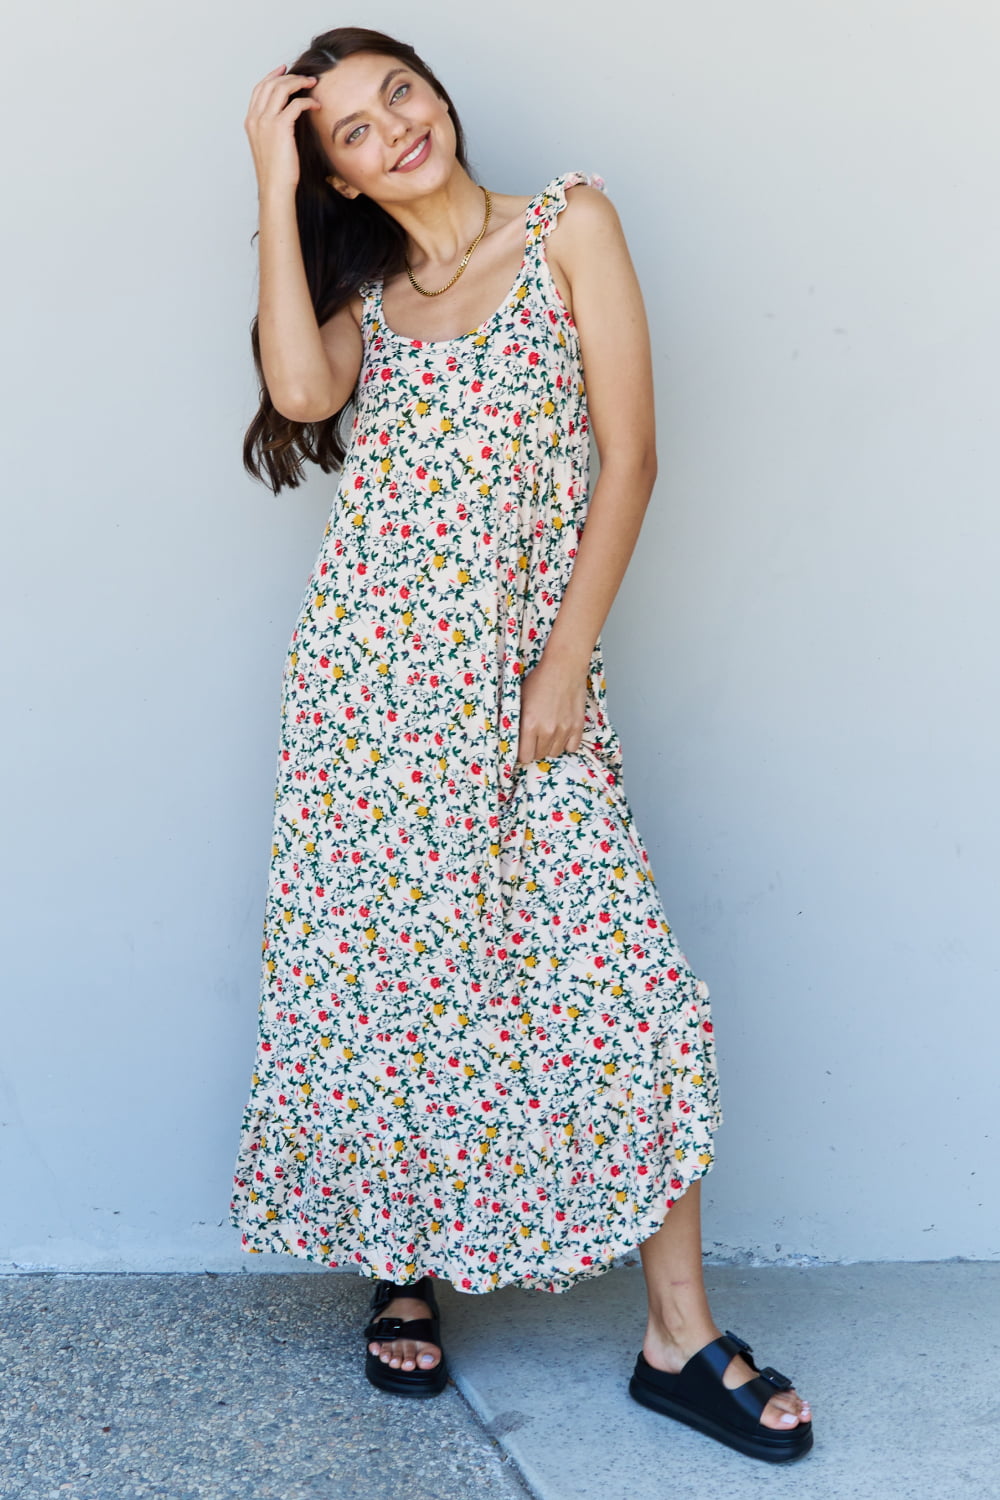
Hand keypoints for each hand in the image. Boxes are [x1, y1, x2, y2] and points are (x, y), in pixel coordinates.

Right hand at [244, 64, 320, 196]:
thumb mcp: (269, 146)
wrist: (275, 187)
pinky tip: (316, 105)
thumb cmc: (276, 172)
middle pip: (270, 84)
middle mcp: (256, 118)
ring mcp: (266, 121)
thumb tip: (288, 116)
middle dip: (289, 76)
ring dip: (299, 83)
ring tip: (312, 84)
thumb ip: (272, 128)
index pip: (259, 89)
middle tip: (305, 77)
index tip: (284, 69)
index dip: (272, 76)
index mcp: (251, 121)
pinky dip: (307, 101)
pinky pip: (295, 104)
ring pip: (281, 88)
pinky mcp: (280, 127)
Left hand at [516, 655, 589, 764]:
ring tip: (548, 732)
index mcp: (530, 724)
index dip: (522, 753)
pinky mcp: (578, 727)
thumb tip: (512, 738)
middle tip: (535, 736)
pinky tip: (561, 733)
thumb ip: (516, 721)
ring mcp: (564, 730)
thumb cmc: (539, 680)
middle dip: (535, 748)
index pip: (525, 756)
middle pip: (539, 755)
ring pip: (555, 753)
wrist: (564, 667)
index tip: (522, 747)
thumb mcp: (519, 699)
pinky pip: (572, 748)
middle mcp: (547, 731)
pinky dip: (566, 743)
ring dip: (550, 746)